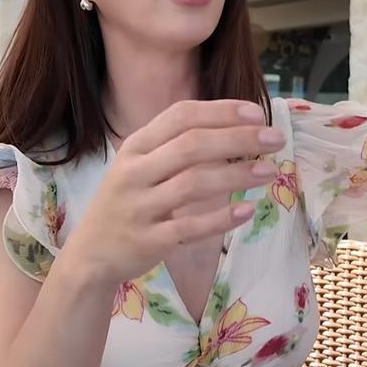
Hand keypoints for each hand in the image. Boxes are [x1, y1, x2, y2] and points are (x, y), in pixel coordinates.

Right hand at [64, 99, 284, 284]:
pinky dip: (220, 218)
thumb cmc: (125, 203)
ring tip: (270, 171)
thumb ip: (175, 147)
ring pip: (193, 184)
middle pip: (191, 145)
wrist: (90, 255)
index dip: (220, 111)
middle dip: (238, 138)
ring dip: (237, 175)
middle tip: (275, 140)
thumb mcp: (138, 166)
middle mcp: (134, 172)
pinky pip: (189, 227)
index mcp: (135, 147)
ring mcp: (139, 207)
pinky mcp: (147, 241)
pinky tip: (246, 211)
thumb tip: (235, 127)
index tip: (256, 115)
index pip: (181, 116)